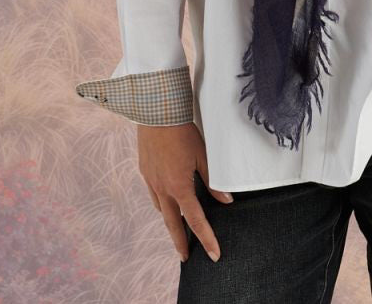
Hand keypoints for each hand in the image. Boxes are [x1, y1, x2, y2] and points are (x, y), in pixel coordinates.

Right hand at [137, 121, 233, 262]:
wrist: (157, 113)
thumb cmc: (182, 131)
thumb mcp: (203, 155)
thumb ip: (213, 181)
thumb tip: (226, 200)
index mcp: (179, 187)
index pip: (196, 220)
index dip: (206, 238)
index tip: (214, 254)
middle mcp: (162, 188)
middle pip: (172, 224)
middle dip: (181, 242)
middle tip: (187, 257)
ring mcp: (151, 180)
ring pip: (161, 209)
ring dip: (170, 222)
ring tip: (178, 231)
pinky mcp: (144, 171)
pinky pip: (153, 194)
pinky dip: (161, 203)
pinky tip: (165, 201)